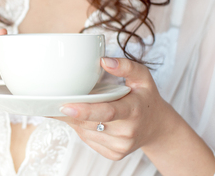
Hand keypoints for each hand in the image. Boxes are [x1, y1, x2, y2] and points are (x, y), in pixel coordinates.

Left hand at [55, 57, 175, 160]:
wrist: (157, 127)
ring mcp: (121, 146)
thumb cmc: (145, 98)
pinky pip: (88, 140)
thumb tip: (104, 61)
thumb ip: (126, 66)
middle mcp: (127, 132)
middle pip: (90, 123)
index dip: (85, 110)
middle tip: (57, 101)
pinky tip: (84, 118)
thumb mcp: (142, 77)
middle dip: (71, 112)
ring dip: (74, 120)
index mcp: (133, 110)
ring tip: (74, 106)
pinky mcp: (114, 154)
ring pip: (85, 132)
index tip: (65, 106)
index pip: (107, 112)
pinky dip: (81, 128)